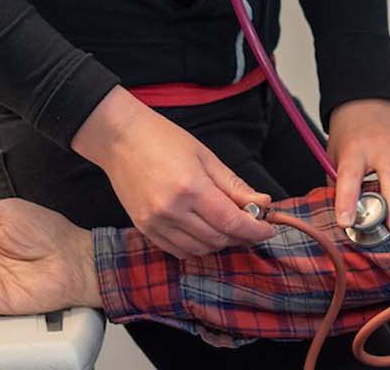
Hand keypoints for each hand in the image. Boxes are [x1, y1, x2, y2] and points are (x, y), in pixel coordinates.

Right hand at [72, 87, 273, 256]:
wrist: (121, 140)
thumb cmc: (165, 140)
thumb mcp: (206, 157)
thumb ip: (234, 186)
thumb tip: (263, 203)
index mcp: (191, 188)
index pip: (232, 222)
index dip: (255, 230)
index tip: (268, 230)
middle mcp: (172, 211)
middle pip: (218, 239)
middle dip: (240, 235)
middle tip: (251, 223)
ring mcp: (155, 223)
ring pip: (199, 249)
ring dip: (220, 242)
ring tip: (228, 225)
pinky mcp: (144, 229)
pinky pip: (178, 250)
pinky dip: (197, 246)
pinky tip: (204, 231)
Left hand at [328, 99, 389, 234]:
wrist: (362, 102)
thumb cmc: (350, 135)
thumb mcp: (334, 157)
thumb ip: (339, 186)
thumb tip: (345, 219)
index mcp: (354, 150)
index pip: (349, 177)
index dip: (347, 200)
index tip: (346, 221)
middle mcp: (379, 145)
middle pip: (389, 173)